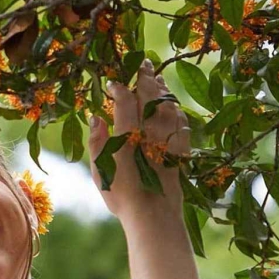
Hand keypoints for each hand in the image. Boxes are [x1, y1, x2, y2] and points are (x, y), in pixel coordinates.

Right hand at [88, 59, 190, 222]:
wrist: (153, 215)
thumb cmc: (121, 196)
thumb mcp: (100, 170)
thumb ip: (97, 141)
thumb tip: (97, 116)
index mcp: (128, 135)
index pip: (124, 100)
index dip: (118, 88)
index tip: (112, 83)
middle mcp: (150, 132)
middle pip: (150, 95)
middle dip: (146, 77)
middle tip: (144, 63)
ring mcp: (168, 140)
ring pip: (168, 106)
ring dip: (163, 89)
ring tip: (158, 78)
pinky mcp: (180, 151)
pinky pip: (182, 123)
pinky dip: (177, 111)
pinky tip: (174, 108)